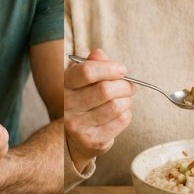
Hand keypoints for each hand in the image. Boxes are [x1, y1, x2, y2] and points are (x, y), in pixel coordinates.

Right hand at [63, 48, 135, 171]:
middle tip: (130, 85)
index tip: (122, 69)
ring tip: (125, 99)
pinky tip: (121, 112)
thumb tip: (99, 54)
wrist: (72, 133)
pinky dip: (127, 113)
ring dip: (127, 100)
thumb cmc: (82, 98)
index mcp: (64, 85)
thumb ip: (92, 63)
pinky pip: (120, 121)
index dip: (109, 68)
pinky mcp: (92, 139)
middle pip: (105, 90)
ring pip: (116, 106)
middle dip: (124, 85)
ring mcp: (78, 125)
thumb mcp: (82, 77)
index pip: (87, 72)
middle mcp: (67, 106)